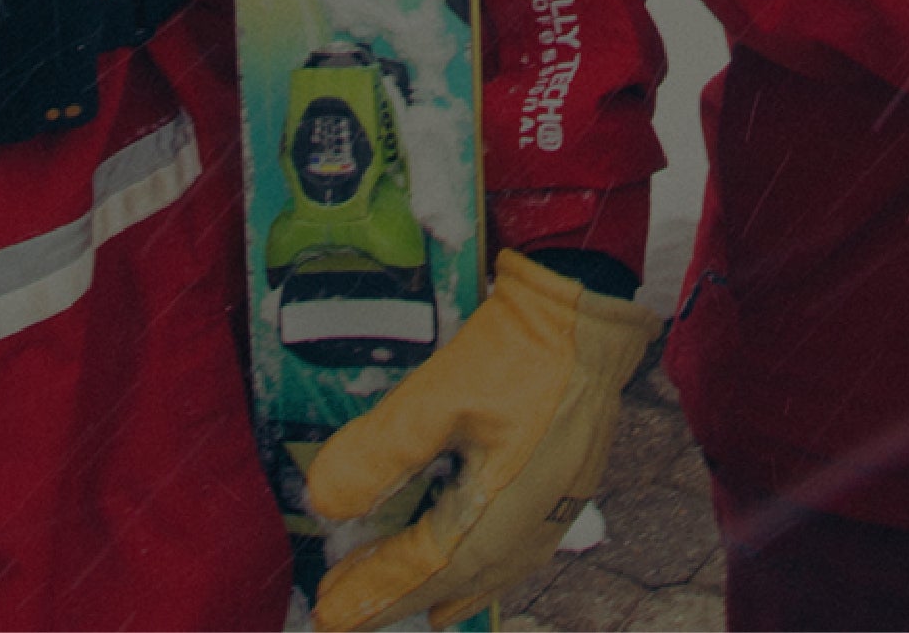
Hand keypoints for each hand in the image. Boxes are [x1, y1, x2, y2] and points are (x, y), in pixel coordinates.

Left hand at [305, 248, 660, 630]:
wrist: (584, 306)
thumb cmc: (516, 348)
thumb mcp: (438, 396)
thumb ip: (381, 452)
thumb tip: (324, 502)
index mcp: (502, 508)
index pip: (425, 566)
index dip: (373, 592)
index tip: (327, 611)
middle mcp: (535, 521)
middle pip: (461, 578)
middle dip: (403, 596)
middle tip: (351, 612)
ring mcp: (559, 504)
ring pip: (497, 569)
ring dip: (451, 588)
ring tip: (424, 612)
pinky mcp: (570, 480)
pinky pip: (522, 547)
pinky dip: (489, 568)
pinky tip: (482, 564)